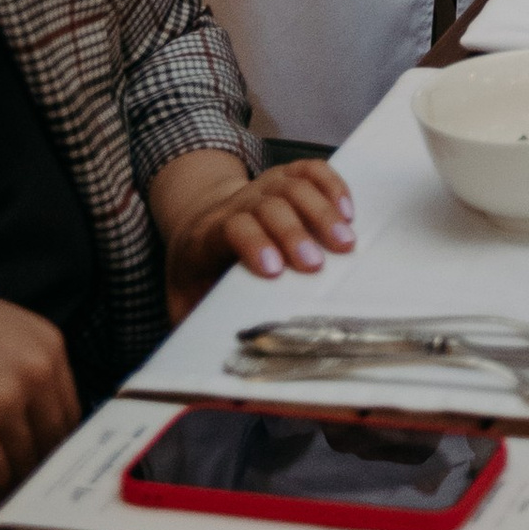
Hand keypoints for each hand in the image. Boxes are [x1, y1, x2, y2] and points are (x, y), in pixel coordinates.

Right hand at [0, 259, 76, 518]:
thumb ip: (15, 369)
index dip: (56, 450)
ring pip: (24, 466)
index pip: (68, 412)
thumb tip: (24, 420)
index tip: (46, 476)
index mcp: (47, 344)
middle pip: (53, 443)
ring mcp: (8, 398)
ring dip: (14, 499)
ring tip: (6, 523)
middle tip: (29, 508)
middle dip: (40, 479)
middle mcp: (38, 369)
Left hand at [161, 161, 356, 324]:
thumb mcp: (181, 297)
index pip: (232, 226)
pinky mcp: (283, 178)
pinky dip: (331, 184)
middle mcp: (237, 204)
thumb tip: (202, 359)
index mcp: (208, 235)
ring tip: (345, 243)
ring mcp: (261, 187)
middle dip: (294, 232)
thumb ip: (189, 321)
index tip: (274, 270)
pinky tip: (347, 210)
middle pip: (268, 205)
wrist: (198, 226)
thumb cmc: (196, 271)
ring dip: (321, 212)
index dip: (253, 242)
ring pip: (293, 186)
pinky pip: (308, 169)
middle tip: (317, 264)